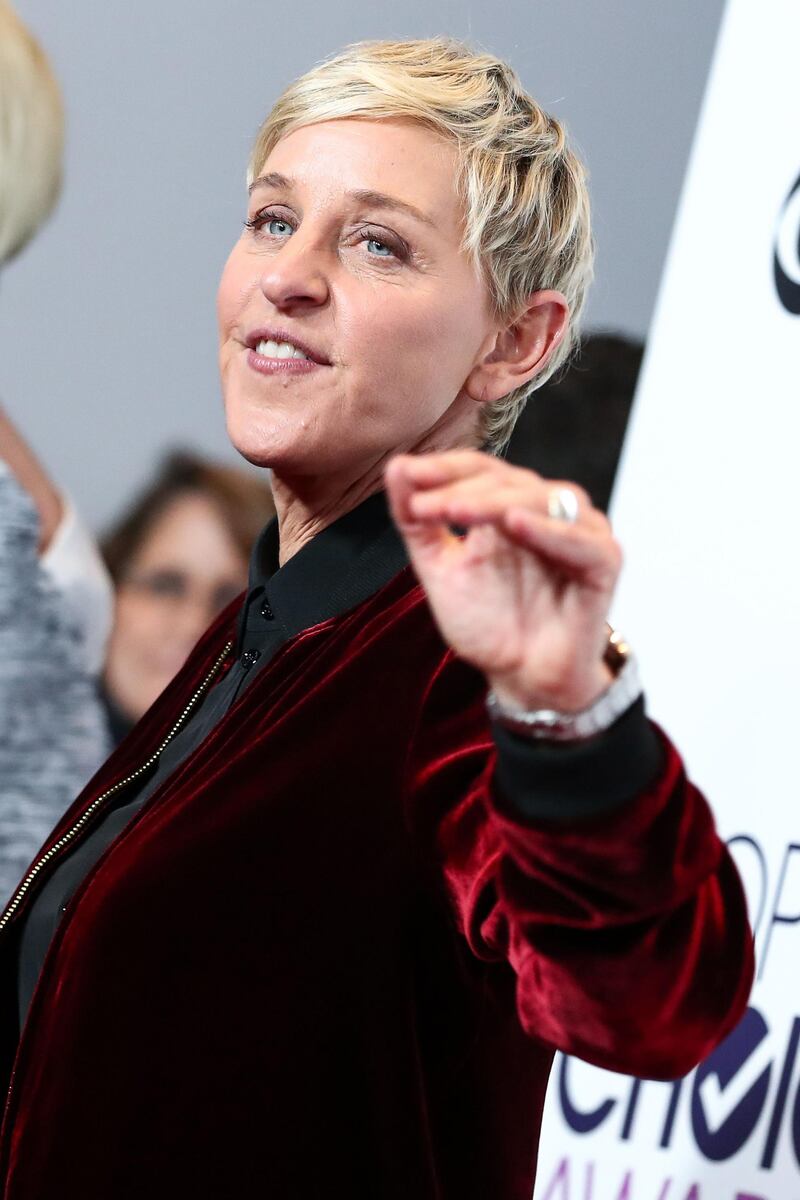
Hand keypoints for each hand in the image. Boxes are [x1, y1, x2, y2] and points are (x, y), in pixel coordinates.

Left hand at [385, 450, 621, 712]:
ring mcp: (579, 533)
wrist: (521, 677)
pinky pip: (582, 540)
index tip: (406, 475)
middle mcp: (548, 511)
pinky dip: (550, 531)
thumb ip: (417, 522)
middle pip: (507, 481)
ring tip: (456, 511)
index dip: (444, 468)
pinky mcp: (604, 563)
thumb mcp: (440, 568)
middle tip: (422, 506)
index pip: (479, 469)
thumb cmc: (488, 623)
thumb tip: (396, 467)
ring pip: (542, 500)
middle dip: (460, 490)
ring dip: (494, 503)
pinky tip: (516, 525)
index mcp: (509, 505)